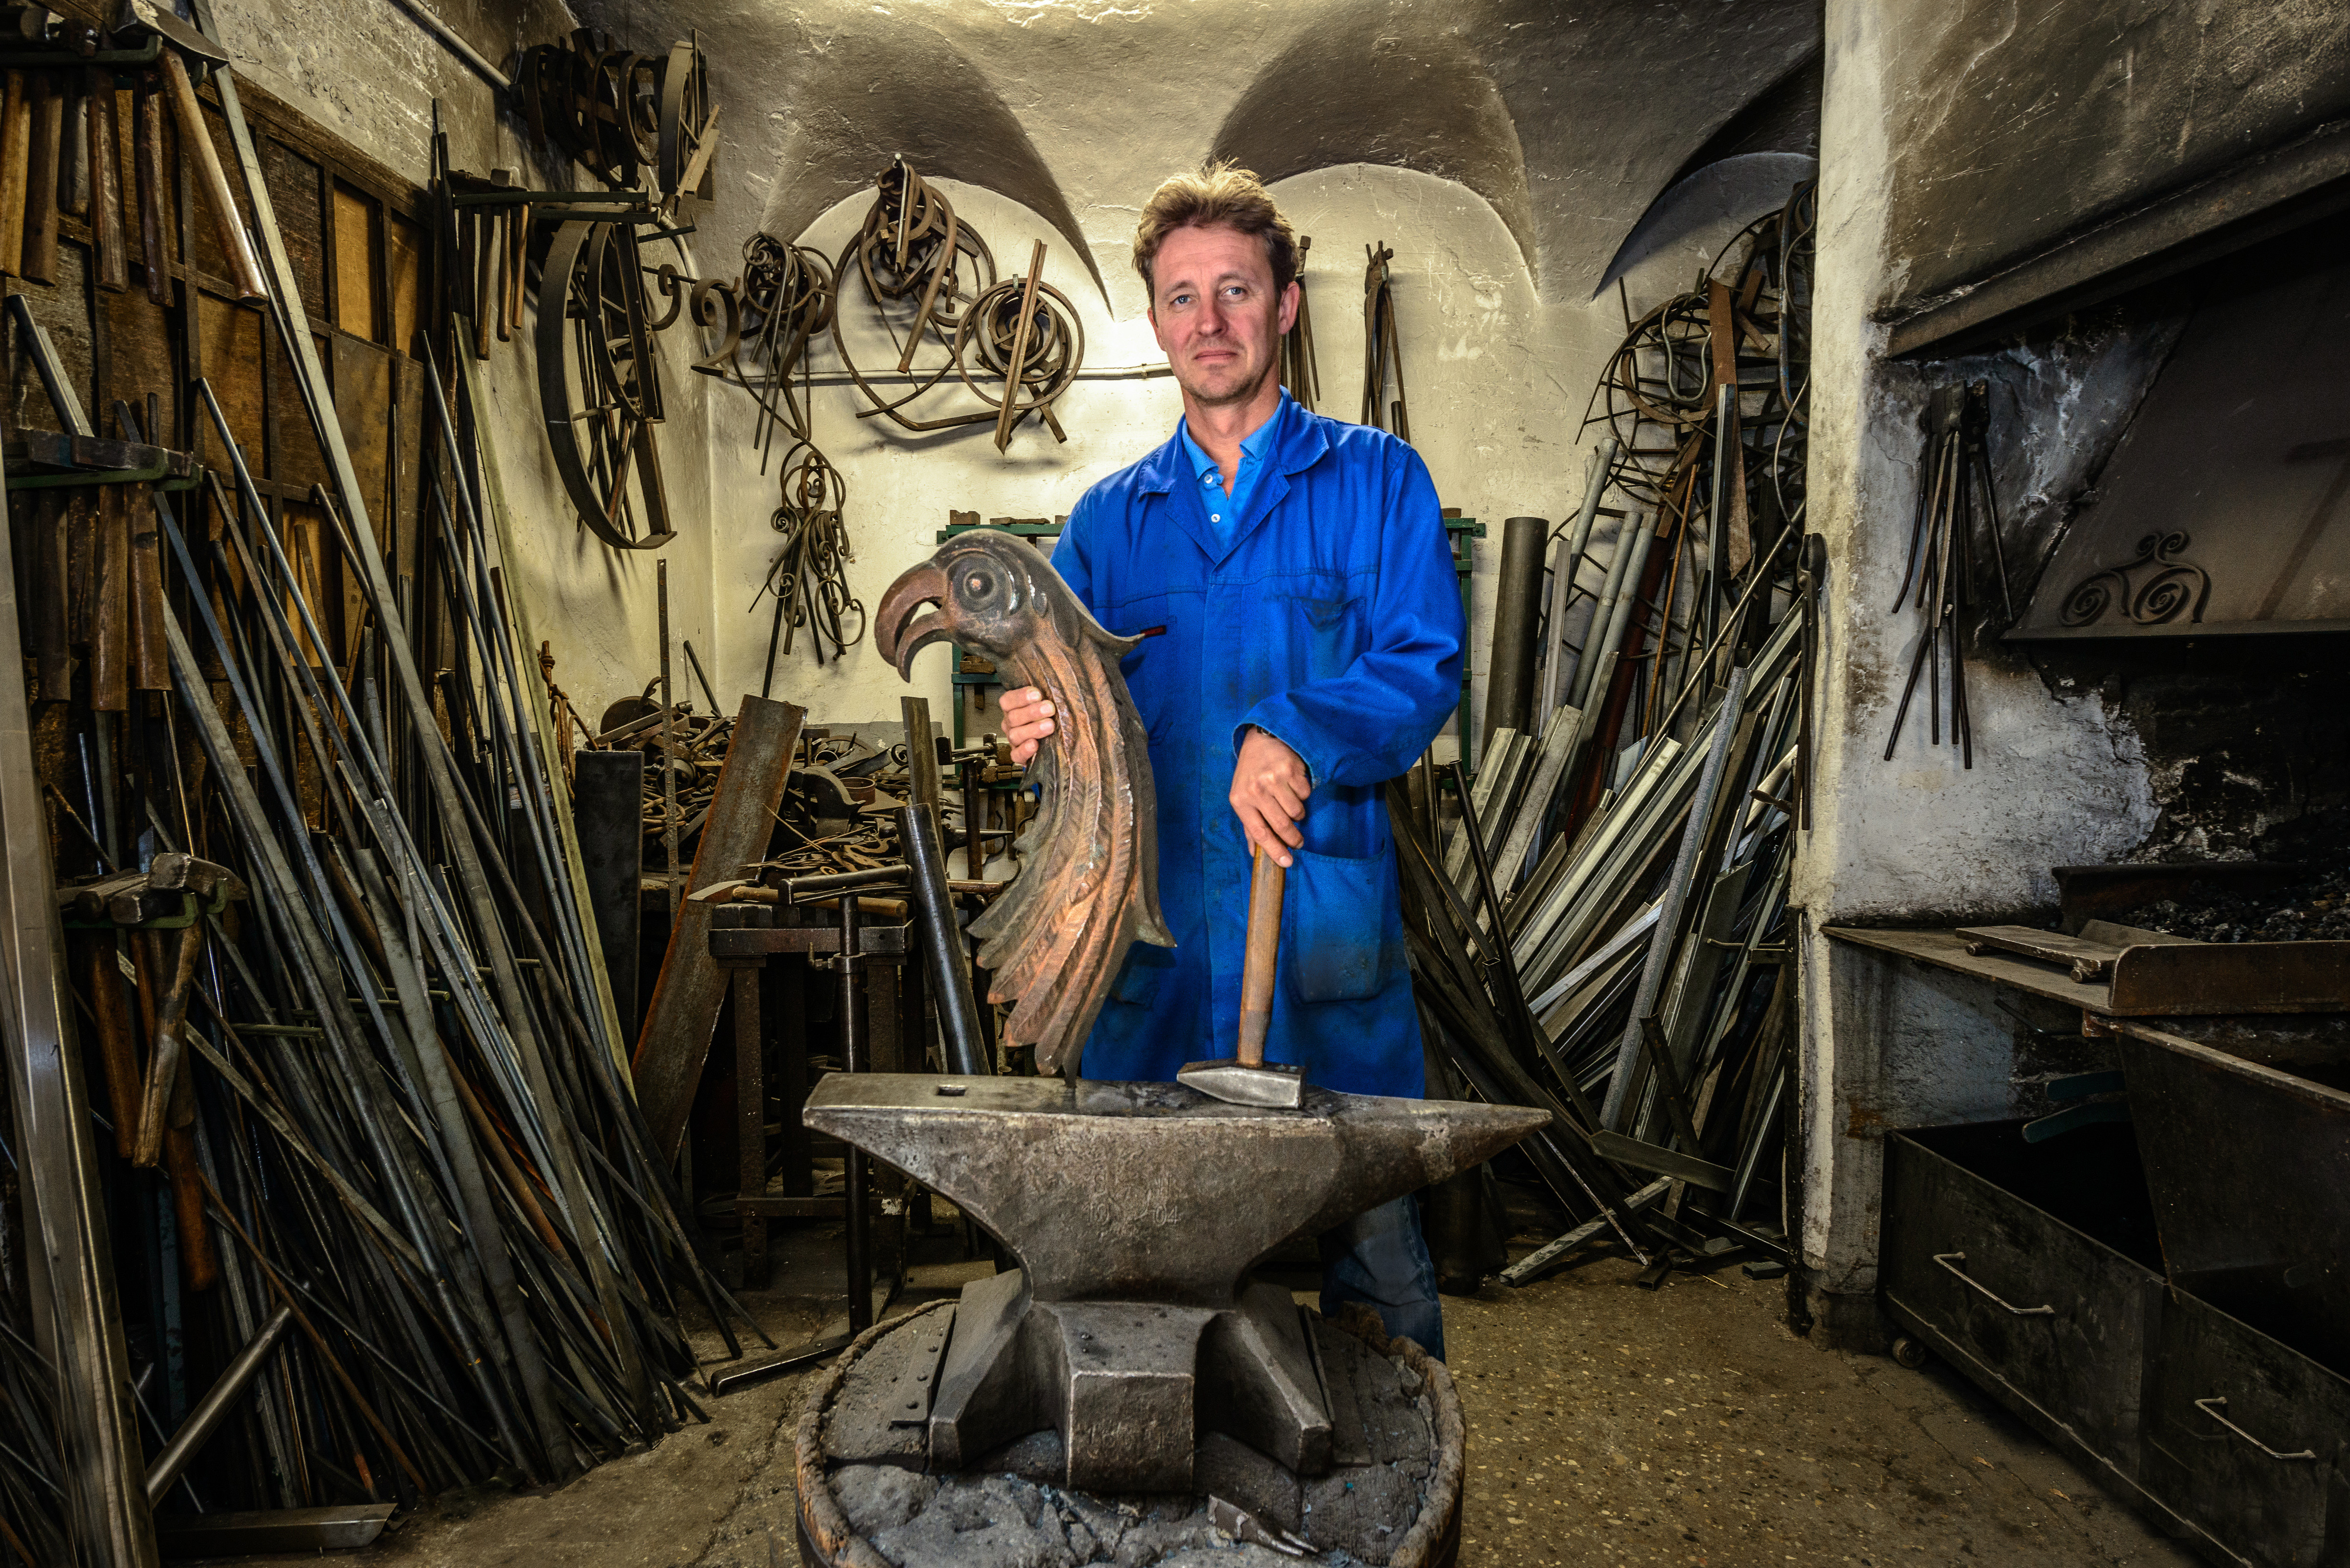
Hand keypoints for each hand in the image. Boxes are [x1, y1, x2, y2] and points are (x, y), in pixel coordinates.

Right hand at [999, 686, 1056, 765]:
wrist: (1058, 742)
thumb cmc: (1053, 716)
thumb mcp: (1050, 700)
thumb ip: (1050, 691)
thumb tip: (1062, 676)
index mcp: (1014, 707)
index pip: (1008, 700)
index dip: (1020, 697)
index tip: (1037, 694)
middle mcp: (1011, 723)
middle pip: (1013, 717)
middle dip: (1032, 712)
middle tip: (1049, 709)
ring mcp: (1014, 740)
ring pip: (1015, 735)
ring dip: (1032, 729)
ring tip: (1049, 726)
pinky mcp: (1019, 755)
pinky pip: (1016, 755)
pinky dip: (1025, 750)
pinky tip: (1035, 745)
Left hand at [1230, 727, 1308, 865]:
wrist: (1261, 740)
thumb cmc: (1251, 774)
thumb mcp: (1242, 798)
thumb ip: (1250, 826)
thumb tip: (1255, 854)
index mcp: (1240, 800)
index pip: (1259, 832)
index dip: (1274, 850)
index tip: (1287, 862)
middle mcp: (1256, 789)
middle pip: (1281, 825)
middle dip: (1293, 839)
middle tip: (1298, 843)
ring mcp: (1274, 778)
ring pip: (1297, 811)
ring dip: (1297, 813)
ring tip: (1288, 802)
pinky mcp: (1291, 769)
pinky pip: (1305, 794)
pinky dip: (1302, 795)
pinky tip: (1292, 785)